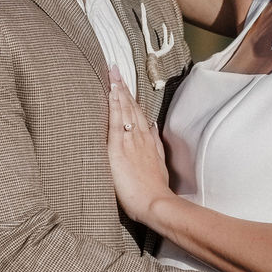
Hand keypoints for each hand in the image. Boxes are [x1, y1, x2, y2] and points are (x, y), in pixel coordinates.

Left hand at [106, 73, 171, 224]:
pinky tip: (112, 91)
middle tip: (115, 68)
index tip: (125, 84)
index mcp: (147, 142)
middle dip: (123, 87)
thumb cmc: (155, 190)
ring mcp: (131, 141)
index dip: (131, 98)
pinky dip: (115, 104)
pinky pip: (117, 121)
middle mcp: (140, 137)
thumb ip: (155, 145)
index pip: (138, 115)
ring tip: (112, 73)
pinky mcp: (120, 148)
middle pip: (131, 107)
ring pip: (125, 109)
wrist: (156, 203)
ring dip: (119, 90)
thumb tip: (153, 128)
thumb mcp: (159, 164)